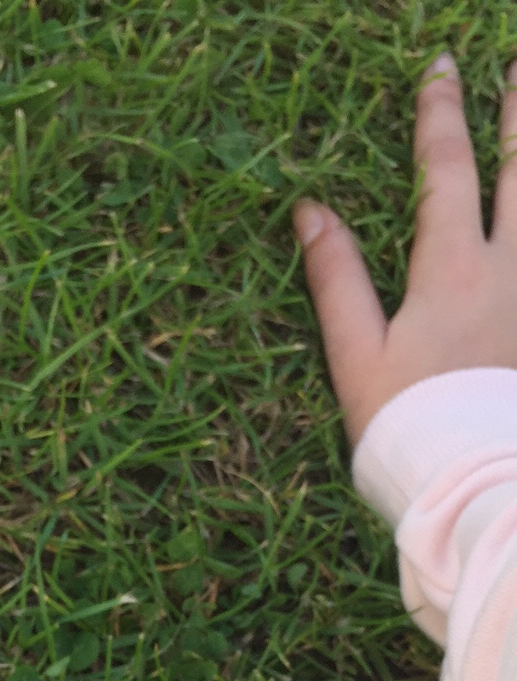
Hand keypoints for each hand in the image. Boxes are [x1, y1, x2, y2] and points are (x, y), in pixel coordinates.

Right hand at [294, 54, 516, 445]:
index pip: (446, 170)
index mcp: (451, 271)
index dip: (439, 115)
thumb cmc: (405, 425)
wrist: (470, 483)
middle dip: (515, 117)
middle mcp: (507, 272)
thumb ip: (336, 279)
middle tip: (515, 72)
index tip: (440, 70)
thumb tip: (310, 212)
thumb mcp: (356, 355)